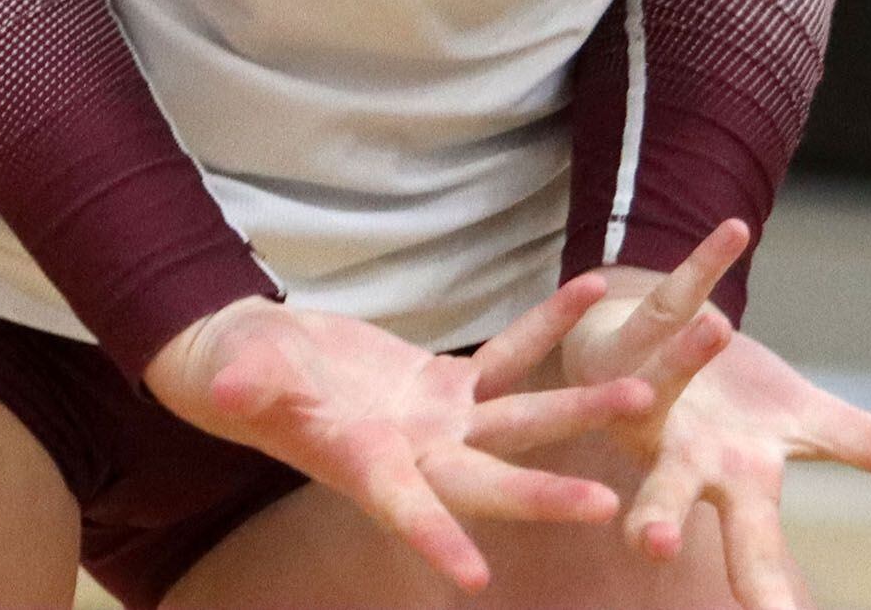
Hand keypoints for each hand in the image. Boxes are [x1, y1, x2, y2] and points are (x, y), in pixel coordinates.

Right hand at [144, 279, 657, 592]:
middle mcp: (413, 455)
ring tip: (644, 392)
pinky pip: (508, 354)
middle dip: (545, 494)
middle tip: (608, 505)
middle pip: (489, 480)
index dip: (434, 538)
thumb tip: (225, 389)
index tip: (474, 577)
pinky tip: (592, 292)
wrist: (254, 359)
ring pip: (520, 420)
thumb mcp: (237, 373)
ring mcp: (436, 422)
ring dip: (578, 408)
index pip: (403, 509)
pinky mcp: (444, 384)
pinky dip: (548, 326)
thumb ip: (245, 383)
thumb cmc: (234, 371)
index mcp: (362, 464)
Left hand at [564, 226, 870, 609]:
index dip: (763, 591)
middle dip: (659, 516)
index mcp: (730, 481)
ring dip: (684, 360)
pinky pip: (674, 292)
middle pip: (668, 488)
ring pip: (662, 379)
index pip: (752, 550)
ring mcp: (650, 385)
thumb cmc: (730, 404)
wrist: (652, 342)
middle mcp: (679, 445)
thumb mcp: (808, 425)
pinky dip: (706, 264)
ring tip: (721, 328)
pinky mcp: (640, 327)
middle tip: (650, 543)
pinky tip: (737, 232)